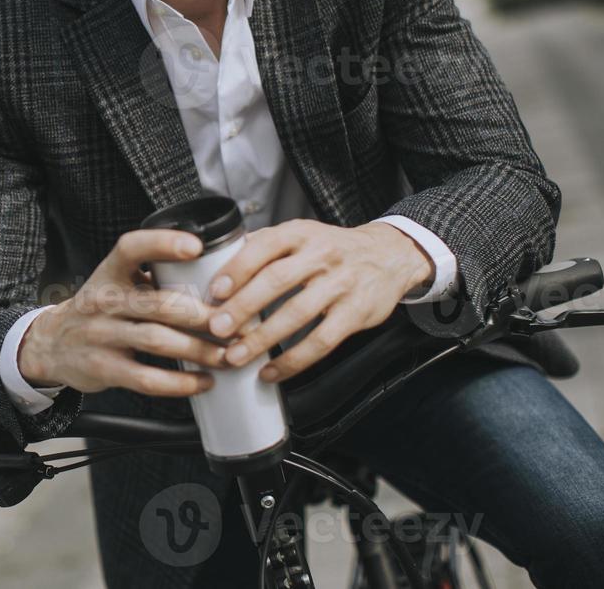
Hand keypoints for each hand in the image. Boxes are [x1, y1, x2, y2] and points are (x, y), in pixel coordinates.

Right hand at [18, 229, 224, 397]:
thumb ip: (151, 275)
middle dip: (204, 315)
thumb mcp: (113, 282)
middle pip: (159, 304)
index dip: (163, 243)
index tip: (197, 246)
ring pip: (158, 341)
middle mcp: (103, 301)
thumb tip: (212, 270)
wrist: (51, 344)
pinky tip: (203, 382)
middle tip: (236, 323)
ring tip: (228, 355)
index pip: (131, 248)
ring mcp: (101, 336)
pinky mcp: (105, 368)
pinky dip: (180, 383)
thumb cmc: (98, 310)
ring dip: (200, 350)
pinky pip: (147, 378)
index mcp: (109, 273)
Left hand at [205, 220, 432, 382]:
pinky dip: (293, 361)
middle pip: (277, 281)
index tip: (215, 292)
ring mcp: (341, 285)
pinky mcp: (355, 314)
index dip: (237, 269)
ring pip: (297, 314)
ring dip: (262, 339)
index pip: (264, 246)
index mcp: (301, 233)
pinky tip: (271, 371)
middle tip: (216, 328)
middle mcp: (321, 255)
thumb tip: (218, 262)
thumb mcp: (302, 233)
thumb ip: (265, 245)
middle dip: (243, 307)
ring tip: (235, 355)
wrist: (389, 256)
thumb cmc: (334, 248)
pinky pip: (320, 342)